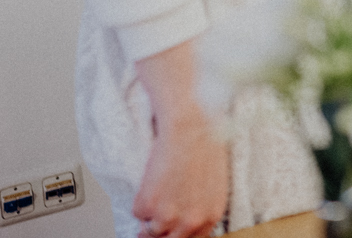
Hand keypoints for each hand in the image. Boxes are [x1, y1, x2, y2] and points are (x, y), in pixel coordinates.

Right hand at [132, 41, 228, 237]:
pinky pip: (137, 212)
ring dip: (148, 218)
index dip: (179, 235)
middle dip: (160, 232)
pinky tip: (151, 178)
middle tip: (154, 221)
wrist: (191, 125)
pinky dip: (139, 199)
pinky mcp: (147, 206)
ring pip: (149, 232)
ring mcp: (167, 217)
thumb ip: (202, 206)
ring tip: (153, 197)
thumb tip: (188, 217)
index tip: (169, 232)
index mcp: (211, 215)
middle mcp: (191, 222)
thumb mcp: (214, 182)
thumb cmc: (205, 143)